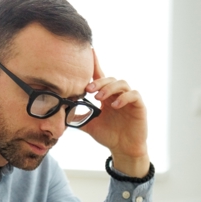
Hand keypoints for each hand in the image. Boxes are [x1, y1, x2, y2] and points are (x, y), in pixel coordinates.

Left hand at [83, 50, 149, 176]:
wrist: (123, 150)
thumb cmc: (109, 135)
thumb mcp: (89, 125)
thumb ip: (77, 118)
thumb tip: (61, 112)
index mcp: (106, 96)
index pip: (100, 76)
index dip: (95, 64)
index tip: (89, 51)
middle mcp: (117, 94)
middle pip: (110, 78)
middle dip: (99, 82)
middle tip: (88, 90)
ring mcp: (129, 99)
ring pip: (122, 83)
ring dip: (109, 88)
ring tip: (99, 98)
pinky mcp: (139, 106)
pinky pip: (134, 95)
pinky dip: (124, 98)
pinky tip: (115, 105)